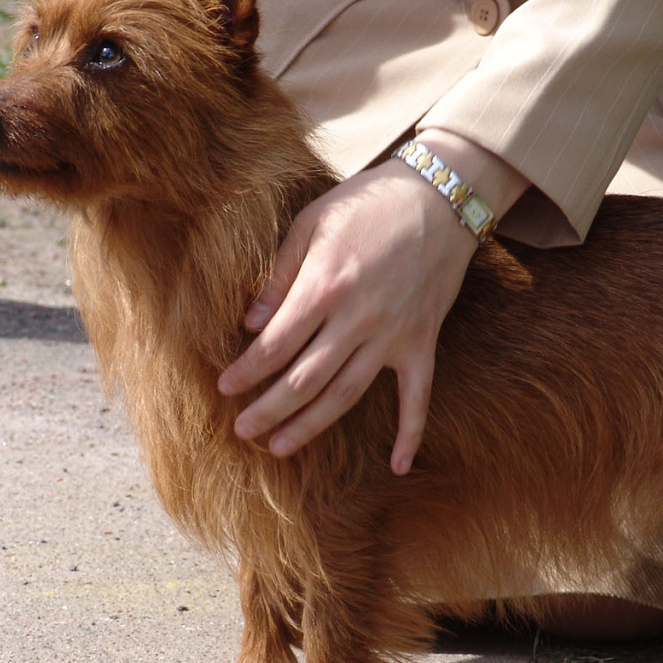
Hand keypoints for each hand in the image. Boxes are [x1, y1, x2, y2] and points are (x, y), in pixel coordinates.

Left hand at [218, 130, 529, 473]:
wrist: (439, 197)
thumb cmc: (367, 204)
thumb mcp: (311, 224)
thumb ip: (279, 277)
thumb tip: (249, 325)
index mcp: (324, 287)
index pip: (274, 345)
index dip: (246, 372)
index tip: (224, 388)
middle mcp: (357, 319)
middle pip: (304, 380)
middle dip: (268, 410)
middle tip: (242, 431)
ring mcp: (393, 335)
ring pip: (346, 395)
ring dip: (312, 426)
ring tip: (281, 448)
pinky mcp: (421, 342)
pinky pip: (418, 397)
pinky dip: (410, 433)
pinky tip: (397, 465)